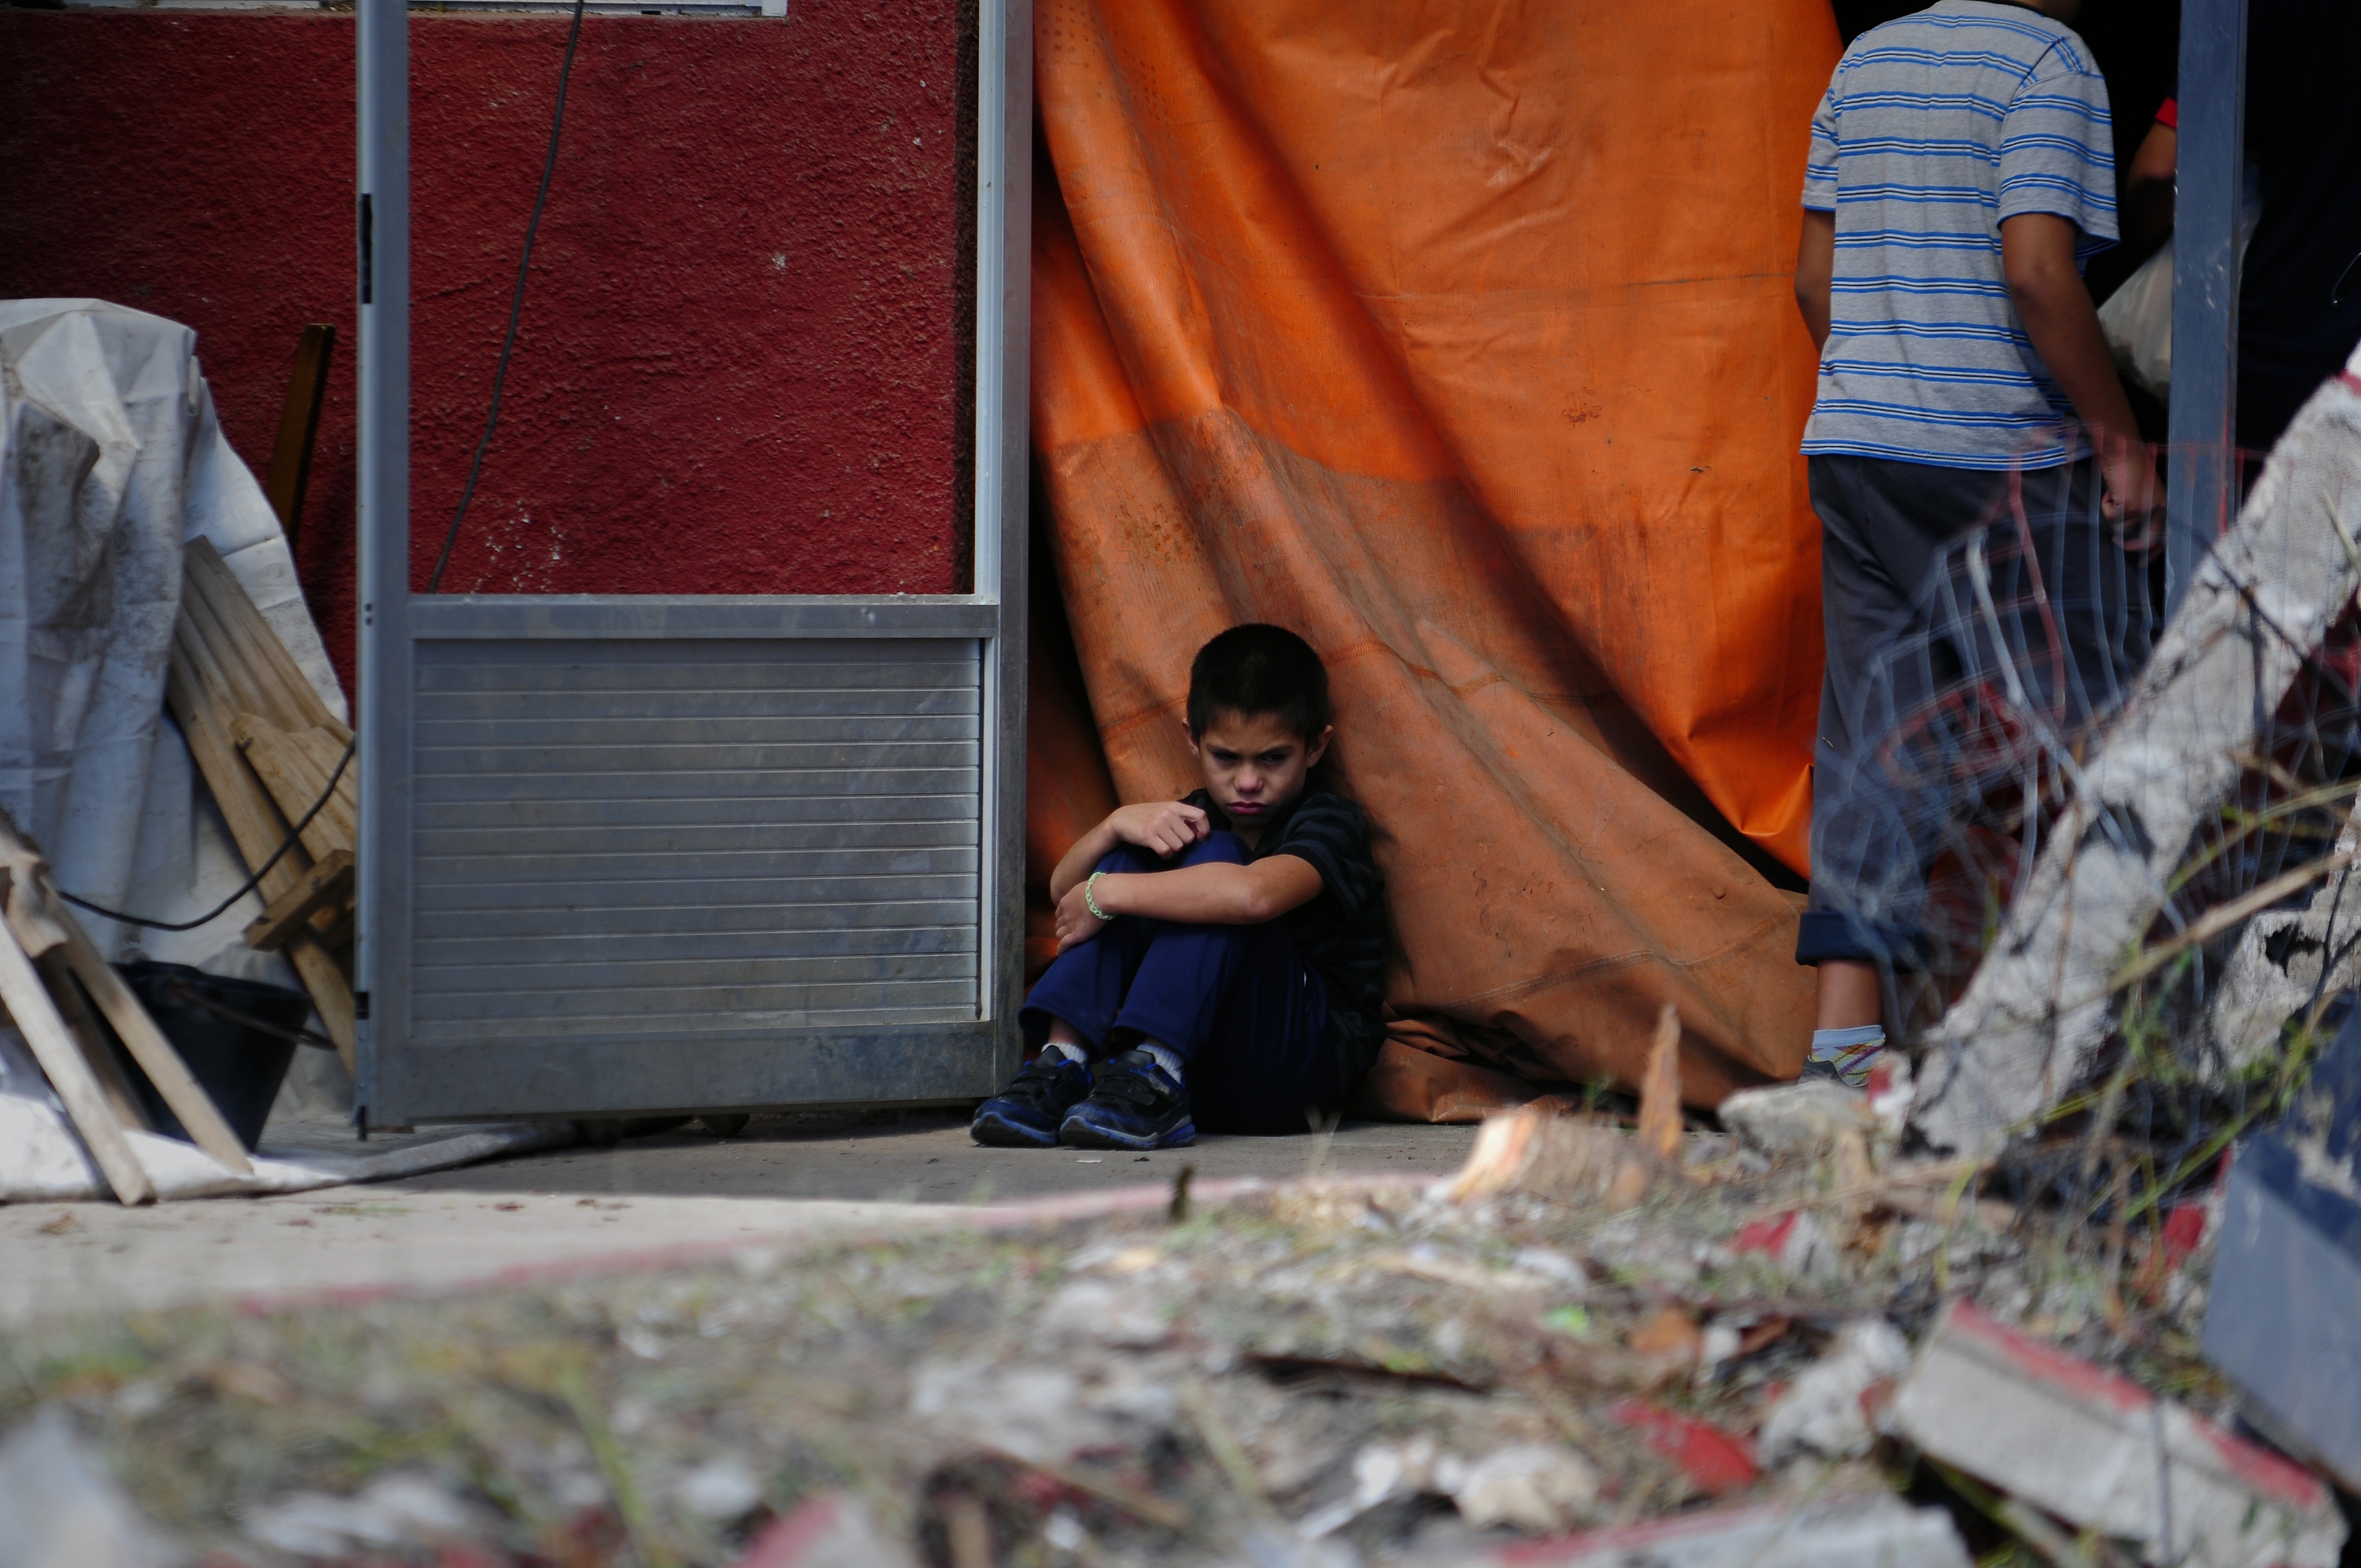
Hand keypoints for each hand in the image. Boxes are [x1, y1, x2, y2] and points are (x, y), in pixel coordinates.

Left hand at [1055, 877, 1112, 952]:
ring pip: (1059, 934)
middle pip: (1058, 924)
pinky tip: (1060, 953)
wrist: (1101, 895)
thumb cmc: (1098, 888)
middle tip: (1068, 930)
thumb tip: (1093, 888)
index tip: (1068, 919)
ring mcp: (1069, 925)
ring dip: (1062, 937)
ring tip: (1066, 941)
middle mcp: (1064, 914)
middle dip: (1062, 927)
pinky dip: (1061, 949)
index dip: (1063, 917)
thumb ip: (1085, 891)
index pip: (1059, 913)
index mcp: (1065, 902)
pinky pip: (1064, 944)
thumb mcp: (1087, 886)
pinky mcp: (1076, 934)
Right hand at [1106, 800, 1208, 858]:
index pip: (1200, 816)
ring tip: (1164, 845)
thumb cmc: (1147, 817)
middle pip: (1189, 838)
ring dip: (1173, 850)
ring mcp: (1158, 824)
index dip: (1204, 829)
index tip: (1199, 838)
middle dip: (1182, 843)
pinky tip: (1161, 852)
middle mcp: (1168, 813)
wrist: (1122, 819)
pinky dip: (1166, 856)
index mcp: (1175, 806)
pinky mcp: (1149, 835)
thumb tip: (1199, 833)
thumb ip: (1182, 818)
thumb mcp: (1165, 811)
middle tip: (1172, 841)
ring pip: (1179, 846)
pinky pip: (1166, 852)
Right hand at [2097, 431, 2162, 549]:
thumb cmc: (2129, 466)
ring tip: (2116, 492)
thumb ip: (2142, 509)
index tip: (2142, 561)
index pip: (2163, 535)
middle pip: (2147, 540)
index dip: (2153, 552)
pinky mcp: (2130, 506)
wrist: (2124, 451)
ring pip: (2121, 525)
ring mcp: (2145, 508)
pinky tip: (2111, 490)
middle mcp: (2158, 507)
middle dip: (2131, 546)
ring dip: (2112, 511)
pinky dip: (2105, 505)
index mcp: (2164, 504)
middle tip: (2118, 544)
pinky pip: (2111, 516)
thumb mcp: (2142, 491)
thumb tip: (2130, 532)